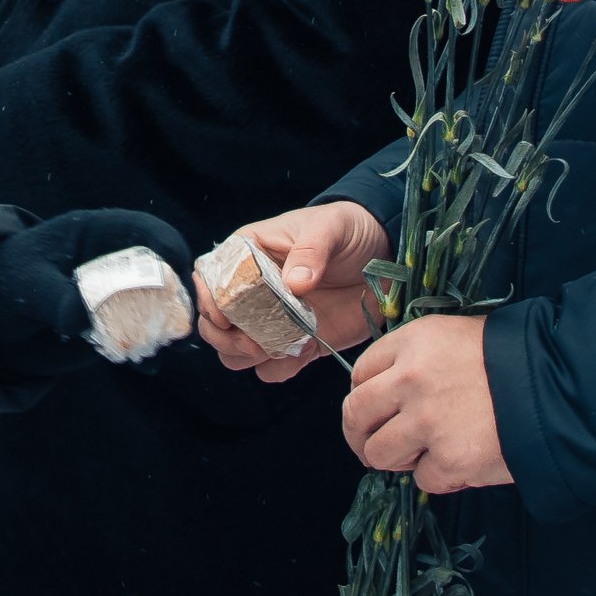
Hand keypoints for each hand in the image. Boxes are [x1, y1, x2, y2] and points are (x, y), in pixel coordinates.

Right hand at [196, 202, 390, 376]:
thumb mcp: (332, 227)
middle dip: (224, 337)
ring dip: (244, 357)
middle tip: (252, 342)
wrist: (385, 259)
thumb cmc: (349, 230)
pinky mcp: (296, 344)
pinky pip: (271, 368)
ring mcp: (272, 321)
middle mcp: (253, 291)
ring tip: (270, 349)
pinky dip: (277, 368)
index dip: (210, 300)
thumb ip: (312, 249)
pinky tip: (298, 355)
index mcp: (249, 254)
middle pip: (213, 323)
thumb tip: (294, 283)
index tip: (225, 315)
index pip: (210, 278)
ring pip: (234, 351)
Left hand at [339, 315, 510, 493]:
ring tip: (420, 455)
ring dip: (395, 459)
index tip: (373, 409)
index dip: (364, 395)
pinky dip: (438, 476)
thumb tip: (389, 392)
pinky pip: (422, 479)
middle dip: (359, 435)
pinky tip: (459, 461)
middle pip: (356, 415)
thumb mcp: (459, 336)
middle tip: (370, 445)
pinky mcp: (449, 460)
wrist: (561, 388)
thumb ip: (418, 359)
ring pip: (380, 453)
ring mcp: (428, 422)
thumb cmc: (515, 359)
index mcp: (413, 343)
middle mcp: (411, 380)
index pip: (360, 373)